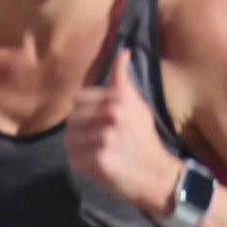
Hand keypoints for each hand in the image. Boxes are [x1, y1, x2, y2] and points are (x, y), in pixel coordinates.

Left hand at [68, 65, 181, 217]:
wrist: (157, 175)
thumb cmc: (144, 139)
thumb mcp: (138, 105)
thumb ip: (122, 81)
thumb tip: (123, 52)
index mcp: (119, 99)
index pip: (78, 100)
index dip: (85, 114)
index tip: (99, 124)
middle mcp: (112, 115)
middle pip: (72, 120)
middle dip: (81, 132)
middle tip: (98, 142)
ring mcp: (104, 138)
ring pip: (70, 140)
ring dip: (80, 150)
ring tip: (98, 153)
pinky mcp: (98, 160)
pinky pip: (73, 160)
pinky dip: (82, 165)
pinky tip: (97, 166)